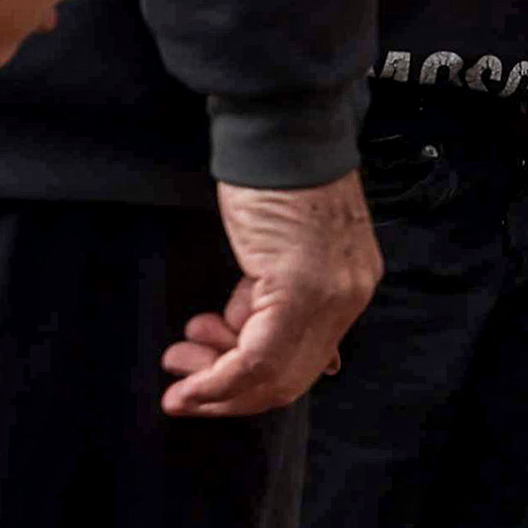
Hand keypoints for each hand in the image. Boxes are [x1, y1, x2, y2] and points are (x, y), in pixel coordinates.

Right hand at [165, 177, 377, 417]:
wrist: (280, 133)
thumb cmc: (272, 180)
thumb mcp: (278, 250)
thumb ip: (271, 296)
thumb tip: (241, 337)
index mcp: (349, 288)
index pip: (307, 363)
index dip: (254, 385)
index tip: (209, 385)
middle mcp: (348, 298)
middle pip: (291, 379)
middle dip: (229, 394)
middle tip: (183, 388)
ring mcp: (328, 296)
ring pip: (273, 376)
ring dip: (216, 386)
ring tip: (177, 362)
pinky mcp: (299, 288)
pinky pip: (258, 357)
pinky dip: (219, 377)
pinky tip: (189, 376)